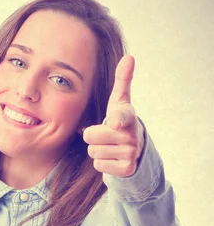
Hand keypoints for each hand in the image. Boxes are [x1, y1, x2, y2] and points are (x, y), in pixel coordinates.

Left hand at [82, 54, 144, 177]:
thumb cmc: (119, 120)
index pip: (121, 117)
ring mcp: (130, 153)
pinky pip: (99, 165)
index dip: (116, 120)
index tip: (114, 123)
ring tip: (109, 145)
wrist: (134, 148)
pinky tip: (112, 157)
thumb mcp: (119, 101)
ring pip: (93, 152)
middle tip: (106, 135)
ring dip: (97, 150)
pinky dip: (102, 163)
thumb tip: (129, 56)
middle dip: (93, 137)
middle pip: (90, 137)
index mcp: (127, 116)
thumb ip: (122, 80)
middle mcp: (131, 135)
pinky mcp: (126, 168)